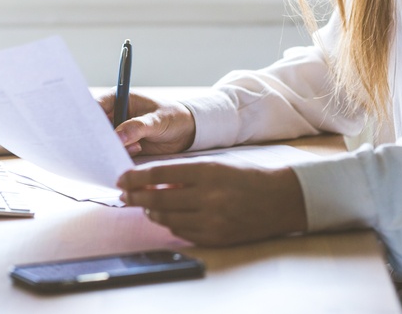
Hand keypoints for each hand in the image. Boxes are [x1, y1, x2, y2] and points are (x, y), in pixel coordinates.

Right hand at [95, 89, 196, 155]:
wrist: (186, 133)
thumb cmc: (172, 118)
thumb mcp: (156, 121)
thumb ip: (137, 127)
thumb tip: (117, 137)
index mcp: (119, 99)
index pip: (96, 106)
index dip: (88, 117)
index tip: (88, 131)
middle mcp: (115, 115)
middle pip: (95, 127)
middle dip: (98, 137)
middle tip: (105, 146)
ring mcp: (118, 132)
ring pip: (104, 142)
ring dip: (111, 148)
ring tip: (133, 148)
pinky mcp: (123, 147)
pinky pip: (114, 153)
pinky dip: (118, 156)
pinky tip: (134, 154)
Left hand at [117, 160, 306, 245]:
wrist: (279, 200)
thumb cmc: (246, 178)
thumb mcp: (217, 165)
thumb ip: (186, 173)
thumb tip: (154, 182)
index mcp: (207, 171)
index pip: (160, 174)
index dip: (137, 177)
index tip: (122, 179)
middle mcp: (207, 196)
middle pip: (158, 198)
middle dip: (135, 196)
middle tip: (124, 195)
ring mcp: (211, 219)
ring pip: (167, 217)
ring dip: (152, 211)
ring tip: (147, 206)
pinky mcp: (214, 237)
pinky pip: (181, 231)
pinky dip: (171, 223)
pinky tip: (168, 217)